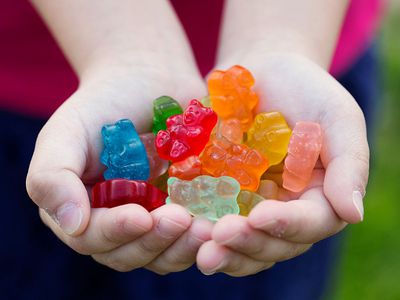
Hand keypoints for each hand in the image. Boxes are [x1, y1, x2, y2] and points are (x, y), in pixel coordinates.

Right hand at [26, 64, 213, 273]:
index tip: (142, 217)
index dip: (116, 233)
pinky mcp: (182, 208)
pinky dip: (203, 234)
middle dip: (154, 242)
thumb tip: (72, 225)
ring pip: (163, 253)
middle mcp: (115, 220)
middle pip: (130, 253)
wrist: (149, 79)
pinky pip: (190, 234)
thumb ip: (52, 176)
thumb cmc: (104, 102)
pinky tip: (219, 220)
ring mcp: (151, 216)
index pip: (92, 238)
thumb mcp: (67, 131)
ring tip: (205, 228)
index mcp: (81, 208)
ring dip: (183, 246)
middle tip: (181, 220)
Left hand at [196, 53, 368, 275]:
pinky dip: (200, 228)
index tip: (259, 217)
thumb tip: (353, 214)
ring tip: (199, 248)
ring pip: (243, 243)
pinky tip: (183, 225)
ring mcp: (253, 207)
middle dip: (248, 244)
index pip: (311, 223)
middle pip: (274, 244)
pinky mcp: (223, 197)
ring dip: (223, 250)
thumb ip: (349, 162)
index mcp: (320, 197)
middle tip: (219, 237)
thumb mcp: (336, 116)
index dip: (287, 226)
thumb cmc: (304, 89)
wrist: (262, 73)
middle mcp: (286, 210)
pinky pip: (213, 220)